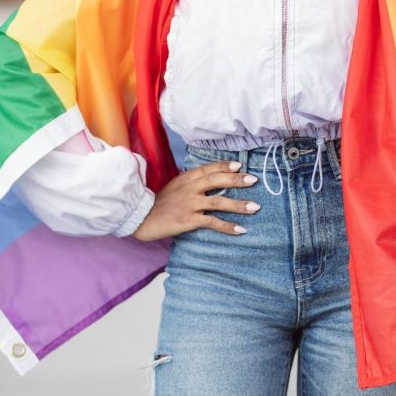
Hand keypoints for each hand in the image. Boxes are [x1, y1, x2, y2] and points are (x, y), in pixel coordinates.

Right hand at [132, 159, 259, 240]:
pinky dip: (227, 226)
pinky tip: (240, 230)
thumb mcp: (174, 187)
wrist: (140, 218)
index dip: (224, 166)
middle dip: (236, 180)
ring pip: (219, 202)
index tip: (238, 166)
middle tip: (253, 180)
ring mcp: (190, 204)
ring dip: (238, 205)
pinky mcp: (189, 220)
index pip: (208, 168)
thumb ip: (190, 182)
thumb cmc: (158, 203)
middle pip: (216, 180)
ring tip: (255, 207)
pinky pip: (212, 222)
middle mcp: (189, 188)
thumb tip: (209, 179)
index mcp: (185, 178)